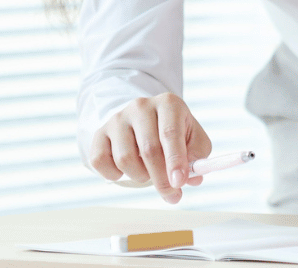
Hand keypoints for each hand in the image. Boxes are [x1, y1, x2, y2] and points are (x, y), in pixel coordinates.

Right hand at [87, 93, 211, 203]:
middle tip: (172, 195)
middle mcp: (141, 106)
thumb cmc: (172, 130)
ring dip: (140, 176)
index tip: (179, 182)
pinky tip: (125, 170)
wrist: (143, 120)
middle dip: (161, 179)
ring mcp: (118, 119)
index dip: (175, 160)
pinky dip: (113, 174)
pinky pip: (100, 161)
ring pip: (125, 159)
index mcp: (168, 103)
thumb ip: (198, 155)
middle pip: (149, 149)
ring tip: (149, 173)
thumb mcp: (192, 136)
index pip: (170, 133)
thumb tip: (193, 178)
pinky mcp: (99, 133)